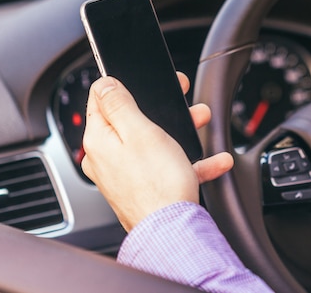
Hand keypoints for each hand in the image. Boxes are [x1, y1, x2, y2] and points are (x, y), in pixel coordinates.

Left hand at [81, 73, 232, 231]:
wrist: (172, 231)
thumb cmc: (156, 184)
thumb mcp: (139, 130)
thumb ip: (119, 103)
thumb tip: (102, 83)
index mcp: (99, 140)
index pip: (100, 100)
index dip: (123, 84)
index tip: (143, 79)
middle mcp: (106, 158)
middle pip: (131, 120)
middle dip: (160, 108)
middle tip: (180, 97)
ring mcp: (124, 175)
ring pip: (151, 142)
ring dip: (178, 132)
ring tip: (200, 121)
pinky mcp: (143, 188)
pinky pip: (165, 167)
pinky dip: (187, 160)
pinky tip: (211, 160)